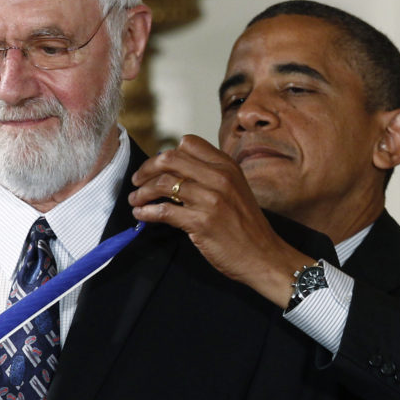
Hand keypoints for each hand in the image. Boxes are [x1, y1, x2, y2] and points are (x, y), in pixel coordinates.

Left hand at [129, 134, 313, 307]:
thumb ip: (211, 176)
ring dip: (142, 192)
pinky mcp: (201, 222)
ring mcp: (211, 199)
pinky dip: (146, 212)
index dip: (167, 154)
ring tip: (136, 200)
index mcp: (227, 166)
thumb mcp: (235, 189)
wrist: (263, 255)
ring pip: (163, 183)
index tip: (156, 168)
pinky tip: (141, 215)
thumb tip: (174, 173)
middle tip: (137, 181)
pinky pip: (164, 211)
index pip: (188, 143)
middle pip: (170, 158)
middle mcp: (219, 177)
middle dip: (147, 169)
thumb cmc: (246, 226)